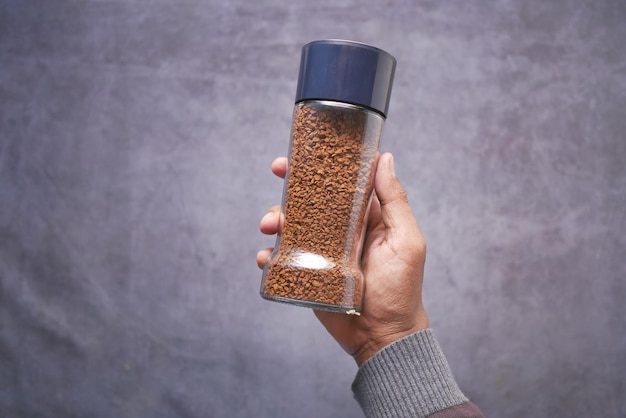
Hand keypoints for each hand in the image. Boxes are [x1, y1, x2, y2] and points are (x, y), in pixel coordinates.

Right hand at [257, 152, 427, 365]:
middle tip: (277, 172)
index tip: (302, 152)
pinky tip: (267, 257)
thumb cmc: (402, 289)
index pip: (341, 182)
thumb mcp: (405, 241)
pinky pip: (283, 259)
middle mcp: (341, 230)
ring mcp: (322, 251)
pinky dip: (270, 254)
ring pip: (292, 225)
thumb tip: (386, 158)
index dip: (321, 165)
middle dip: (290, 184)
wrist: (382, 336)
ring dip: (276, 218)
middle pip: (310, 199)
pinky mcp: (308, 273)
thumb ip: (395, 201)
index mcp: (365, 217)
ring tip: (271, 226)